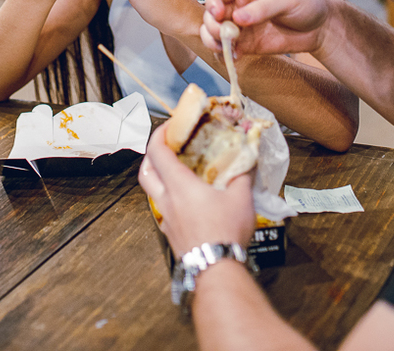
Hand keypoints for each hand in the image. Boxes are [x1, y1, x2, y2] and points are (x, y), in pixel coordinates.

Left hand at [138, 123, 255, 254]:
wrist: (216, 269)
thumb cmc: (225, 231)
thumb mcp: (241, 197)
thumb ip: (243, 173)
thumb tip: (248, 157)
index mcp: (179, 185)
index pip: (157, 151)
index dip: (160, 134)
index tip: (170, 125)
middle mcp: (166, 200)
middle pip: (145, 171)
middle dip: (152, 154)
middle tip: (168, 147)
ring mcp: (166, 218)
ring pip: (151, 191)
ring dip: (158, 176)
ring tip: (176, 171)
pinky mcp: (170, 233)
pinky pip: (162, 208)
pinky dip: (168, 197)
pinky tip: (185, 199)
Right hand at [200, 0, 333, 58]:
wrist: (322, 27)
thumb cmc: (307, 2)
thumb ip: (263, 8)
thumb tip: (239, 18)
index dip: (212, 2)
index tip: (218, 14)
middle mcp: (238, 5)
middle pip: (211, 15)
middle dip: (212, 26)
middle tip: (225, 35)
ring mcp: (241, 26)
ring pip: (214, 34)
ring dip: (213, 42)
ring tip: (226, 48)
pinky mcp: (247, 45)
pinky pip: (227, 50)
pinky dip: (225, 55)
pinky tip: (234, 57)